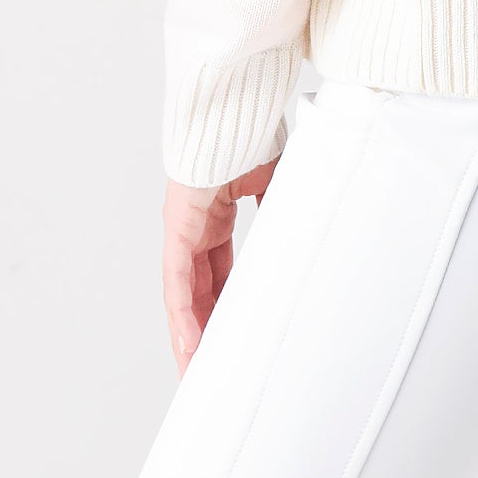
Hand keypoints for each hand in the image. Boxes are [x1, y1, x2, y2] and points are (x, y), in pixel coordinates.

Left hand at [161, 153, 281, 374]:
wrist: (234, 106)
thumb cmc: (249, 132)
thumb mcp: (273, 181)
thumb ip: (279, 209)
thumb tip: (300, 232)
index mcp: (214, 216)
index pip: (219, 272)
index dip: (224, 305)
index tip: (234, 334)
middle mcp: (194, 227)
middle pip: (198, 290)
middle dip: (204, 330)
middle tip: (210, 369)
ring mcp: (183, 229)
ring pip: (183, 294)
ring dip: (189, 333)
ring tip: (195, 372)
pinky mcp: (177, 228)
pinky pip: (177, 281)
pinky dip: (182, 314)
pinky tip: (187, 344)